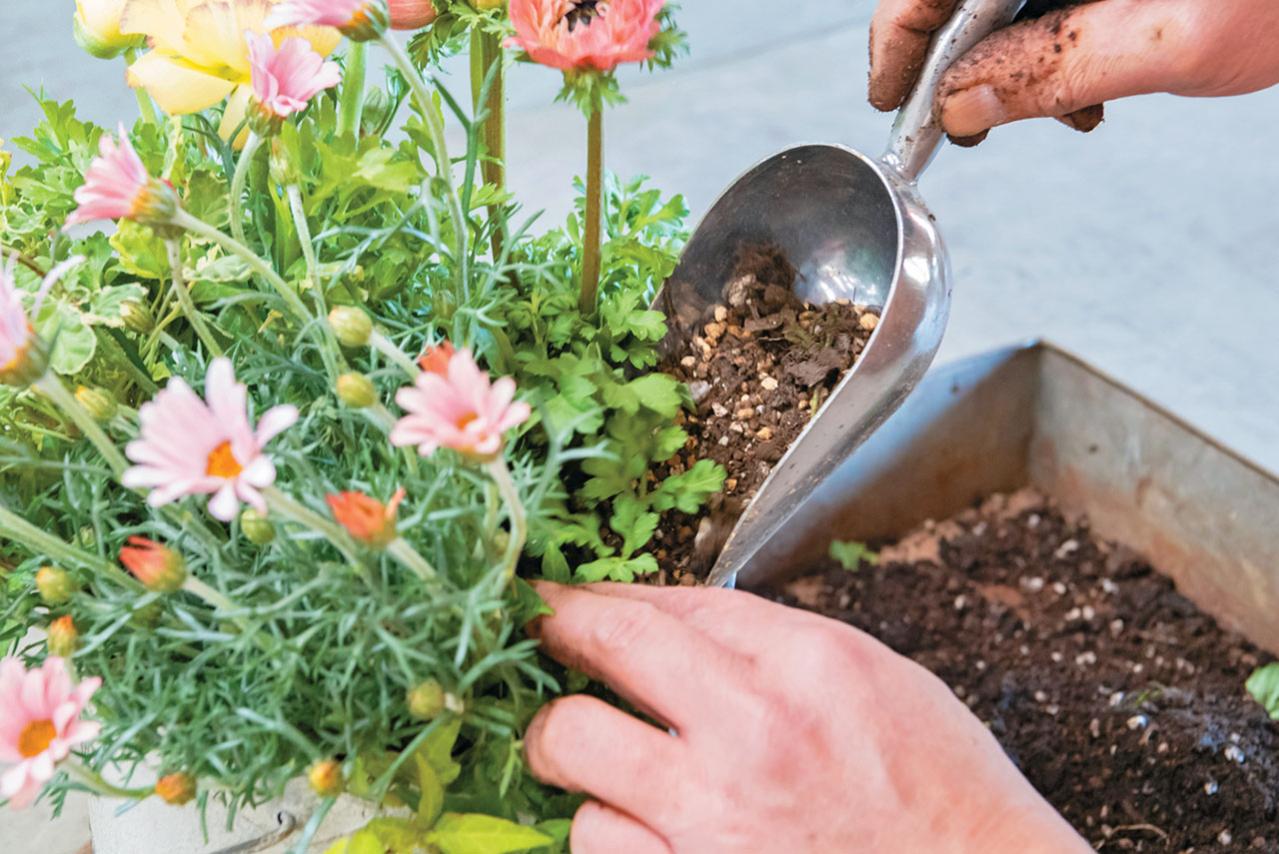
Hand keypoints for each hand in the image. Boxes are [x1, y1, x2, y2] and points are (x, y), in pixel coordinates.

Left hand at [523, 582, 1087, 852]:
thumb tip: (671, 618)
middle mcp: (752, 732)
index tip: (562, 594)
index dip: (598, 593)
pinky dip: (604, 827)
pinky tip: (640, 826)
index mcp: (806, 665)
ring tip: (596, 757)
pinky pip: (594, 841)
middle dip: (552, 630)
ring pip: (574, 751)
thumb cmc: (938, 791)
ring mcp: (713, 819)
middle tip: (535, 633)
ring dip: (574, 750)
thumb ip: (772, 641)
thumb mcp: (874, 680)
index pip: (669, 602)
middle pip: (605, 648)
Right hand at [869, 0, 1278, 139]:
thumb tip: (961, 103)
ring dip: (1008, 64)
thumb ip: (1053, 72)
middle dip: (954, 63)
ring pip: (999, 3)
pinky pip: (1041, 1)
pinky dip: (1048, 47)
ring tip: (1054, 111)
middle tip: (962, 124)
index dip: (900, 41)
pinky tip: (1083, 84)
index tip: (894, 100)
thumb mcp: (1167, 43)